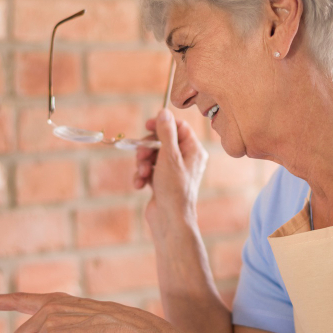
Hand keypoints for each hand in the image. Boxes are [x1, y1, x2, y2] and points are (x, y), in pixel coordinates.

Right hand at [134, 109, 207, 239]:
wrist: (170, 221)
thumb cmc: (174, 190)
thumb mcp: (169, 156)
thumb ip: (166, 133)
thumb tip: (164, 112)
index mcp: (194, 151)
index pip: (179, 127)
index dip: (162, 124)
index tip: (147, 125)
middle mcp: (185, 160)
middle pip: (162, 140)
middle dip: (148, 147)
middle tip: (141, 156)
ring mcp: (173, 172)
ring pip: (152, 156)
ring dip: (142, 163)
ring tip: (141, 174)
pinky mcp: (162, 182)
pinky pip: (148, 170)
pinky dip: (141, 175)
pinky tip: (139, 185)